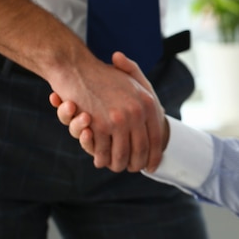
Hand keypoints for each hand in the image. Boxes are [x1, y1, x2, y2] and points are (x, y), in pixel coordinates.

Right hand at [50, 52, 166, 172]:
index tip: (152, 166)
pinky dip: (101, 159)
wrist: (78, 68)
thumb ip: (147, 93)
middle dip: (137, 164)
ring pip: (121, 155)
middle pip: (140, 151)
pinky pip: (102, 152)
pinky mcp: (98, 127)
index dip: (154, 155)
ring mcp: (117, 120)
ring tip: (118, 168)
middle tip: (134, 169)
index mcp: (148, 103)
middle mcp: (136, 113)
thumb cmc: (107, 76)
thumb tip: (160, 114)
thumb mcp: (133, 78)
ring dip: (119, 165)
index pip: (155, 137)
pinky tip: (102, 161)